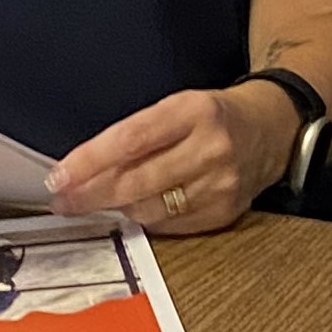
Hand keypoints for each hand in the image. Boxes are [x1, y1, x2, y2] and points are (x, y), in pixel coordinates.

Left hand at [45, 83, 295, 234]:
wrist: (271, 129)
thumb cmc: (212, 115)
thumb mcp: (178, 105)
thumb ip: (138, 133)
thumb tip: (85, 167)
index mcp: (194, 110)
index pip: (131, 140)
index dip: (90, 161)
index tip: (60, 176)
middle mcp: (210, 147)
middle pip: (138, 181)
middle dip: (91, 194)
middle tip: (63, 200)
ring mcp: (220, 184)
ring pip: (151, 209)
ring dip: (116, 208)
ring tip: (95, 202)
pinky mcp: (225, 212)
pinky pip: (171, 226)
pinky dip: (146, 219)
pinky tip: (134, 209)